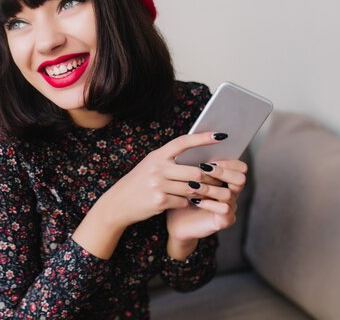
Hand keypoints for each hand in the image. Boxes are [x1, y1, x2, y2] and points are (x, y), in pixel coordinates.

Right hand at [100, 131, 229, 229]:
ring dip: (199, 193)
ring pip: (192, 188)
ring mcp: (158, 184)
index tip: (220, 136)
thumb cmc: (138, 183)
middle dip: (208, 178)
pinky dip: (186, 203)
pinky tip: (180, 202)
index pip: (183, 142)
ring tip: (201, 193)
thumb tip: (199, 161)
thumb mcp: (150, 166)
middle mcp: (157, 168)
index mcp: (157, 156)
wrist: (118, 203)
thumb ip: (169, 161)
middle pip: (195, 171)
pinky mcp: (160, 201)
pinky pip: (184, 202)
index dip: (202, 138)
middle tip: (216, 181)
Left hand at [166, 159, 246, 242]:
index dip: (228, 161)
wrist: (176, 222)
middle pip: (240, 178)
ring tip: (192, 185)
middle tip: (204, 168)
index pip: (239, 166)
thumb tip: (192, 145)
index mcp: (225, 180)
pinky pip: (224, 209)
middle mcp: (231, 192)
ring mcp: (230, 207)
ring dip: (209, 187)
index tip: (210, 158)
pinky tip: (196, 201)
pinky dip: (209, 203)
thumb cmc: (181, 197)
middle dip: (222, 172)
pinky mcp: (224, 220)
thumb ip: (193, 164)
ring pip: (228, 193)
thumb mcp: (185, 178)